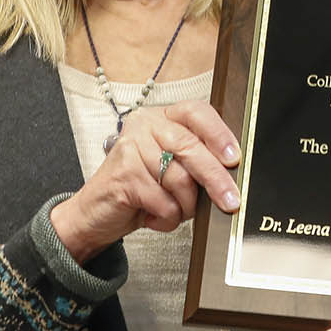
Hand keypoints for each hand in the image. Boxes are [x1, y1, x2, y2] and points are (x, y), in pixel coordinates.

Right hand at [50, 100, 240, 262]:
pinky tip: (154, 216)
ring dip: (185, 206)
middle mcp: (145, 125)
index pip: (197, 112)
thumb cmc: (141, 190)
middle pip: (191, 147)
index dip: (219, 134)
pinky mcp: (123, 173)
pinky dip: (167, 218)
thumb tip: (232, 174)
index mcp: (162, 118)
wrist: (96, 213)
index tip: (235, 159)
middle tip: (231, 201)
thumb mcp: (173, 170)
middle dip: (215, 179)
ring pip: (180, 180)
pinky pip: (164, 202)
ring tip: (174, 211)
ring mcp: (131, 147)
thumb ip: (197, 162)